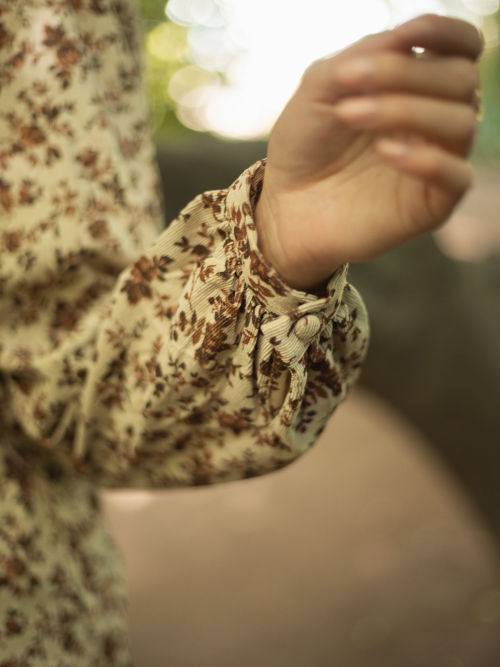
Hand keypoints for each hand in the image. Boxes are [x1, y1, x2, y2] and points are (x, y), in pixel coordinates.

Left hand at [255, 14, 483, 291]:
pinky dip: (426, 159)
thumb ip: (363, 57)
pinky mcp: (430, 204)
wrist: (283, 205)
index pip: (461, 49)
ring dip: (405, 110)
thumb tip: (406, 41)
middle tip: (349, 80)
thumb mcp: (321, 86)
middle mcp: (434, 121)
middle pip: (461, 80)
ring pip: (461, 124)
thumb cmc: (304, 144)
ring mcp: (437, 162)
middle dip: (406, 73)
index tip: (407, 34)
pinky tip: (385, 151)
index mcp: (417, 86)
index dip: (446, 33)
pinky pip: (457, 177)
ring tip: (349, 114)